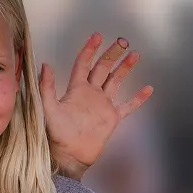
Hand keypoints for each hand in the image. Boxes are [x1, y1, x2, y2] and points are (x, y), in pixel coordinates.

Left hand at [40, 33, 152, 179]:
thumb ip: (46, 87)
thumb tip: (44, 64)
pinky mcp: (112, 118)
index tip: (97, 36)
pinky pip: (127, 106)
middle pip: (103, 68)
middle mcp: (91, 94)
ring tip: (134, 54)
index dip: (90, 50)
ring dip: (124, 68)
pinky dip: (138, 98)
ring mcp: (102, 105)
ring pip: (115, 81)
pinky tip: (148, 89)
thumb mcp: (48, 108)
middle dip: (112, 54)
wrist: (69, 156)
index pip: (83, 64)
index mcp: (76, 90)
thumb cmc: (56, 134)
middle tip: (122, 41)